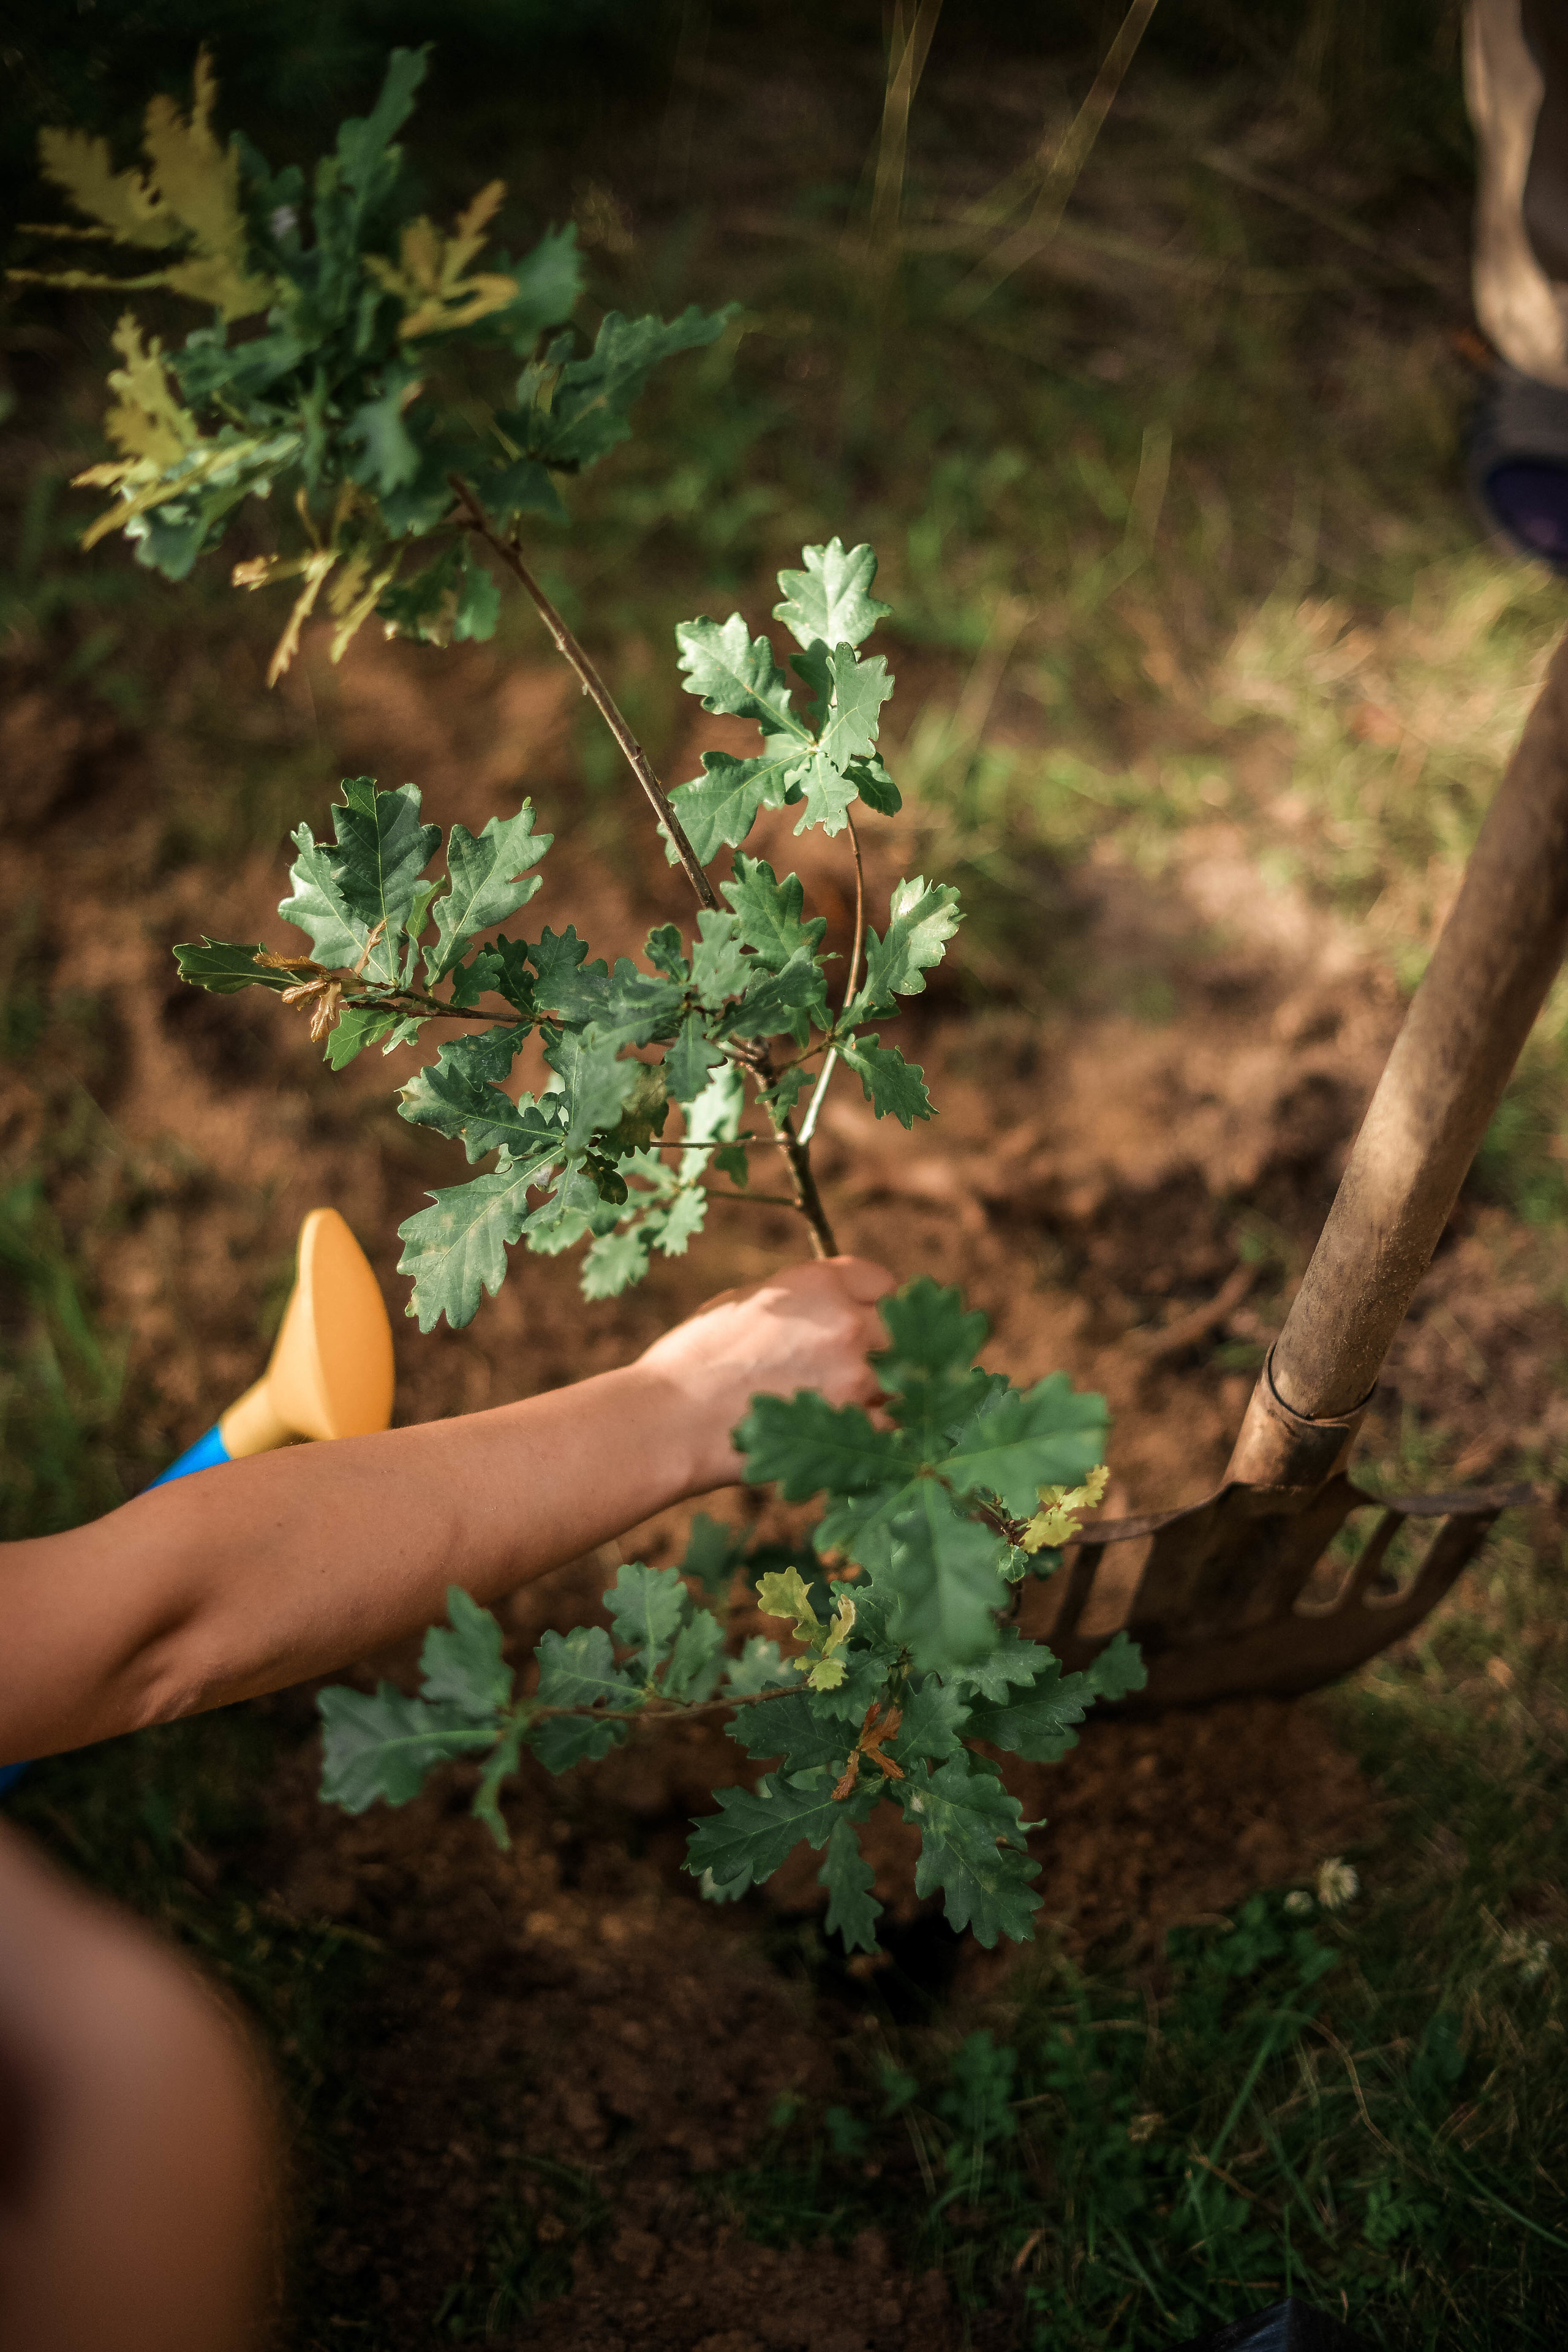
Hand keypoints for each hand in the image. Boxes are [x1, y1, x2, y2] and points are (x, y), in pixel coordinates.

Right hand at [634, 1255, 895, 1492]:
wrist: (671, 1418)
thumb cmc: (694, 1360)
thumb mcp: (747, 1303)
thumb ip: (801, 1301)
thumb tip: (827, 1307)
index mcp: (818, 1281)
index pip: (882, 1281)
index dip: (877, 1301)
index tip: (871, 1317)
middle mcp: (846, 1320)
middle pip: (903, 1328)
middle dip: (890, 1345)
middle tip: (871, 1363)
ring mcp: (855, 1374)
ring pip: (903, 1379)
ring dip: (886, 1390)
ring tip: (856, 1402)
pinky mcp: (852, 1423)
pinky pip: (890, 1424)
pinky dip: (878, 1430)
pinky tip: (853, 1433)